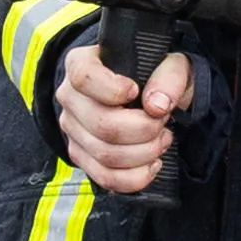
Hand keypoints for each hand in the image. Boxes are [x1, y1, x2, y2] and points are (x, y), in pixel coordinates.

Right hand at [55, 38, 193, 194]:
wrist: (149, 94)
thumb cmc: (155, 75)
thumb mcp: (170, 64)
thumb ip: (168, 78)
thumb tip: (156, 106)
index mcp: (81, 62)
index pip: (83, 78)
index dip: (112, 89)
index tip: (136, 91)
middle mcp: (69, 97)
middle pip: (102, 125)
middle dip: (144, 129)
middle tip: (163, 121)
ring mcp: (72, 129)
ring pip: (106, 155)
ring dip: (145, 152)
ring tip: (162, 139)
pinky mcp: (81, 156)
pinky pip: (105, 177)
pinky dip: (136, 177)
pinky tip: (152, 163)